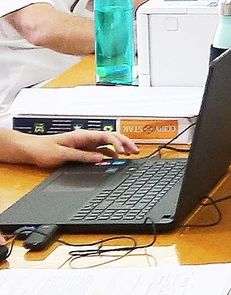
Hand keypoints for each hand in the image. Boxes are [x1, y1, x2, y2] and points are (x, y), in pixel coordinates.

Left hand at [20, 130, 137, 167]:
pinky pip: (101, 151)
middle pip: (111, 137)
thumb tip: (101, 158)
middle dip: (125, 143)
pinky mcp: (83, 150)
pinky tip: (116, 159)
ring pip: (108, 144)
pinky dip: (111, 154)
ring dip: (120, 148)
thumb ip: (83, 156)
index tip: (125, 152)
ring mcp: (85, 144)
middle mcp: (86, 138)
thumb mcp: (63, 154)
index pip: (106, 136)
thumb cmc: (43, 149)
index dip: (119, 142)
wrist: (29, 149)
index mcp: (82, 136)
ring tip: (131, 154)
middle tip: (136, 151)